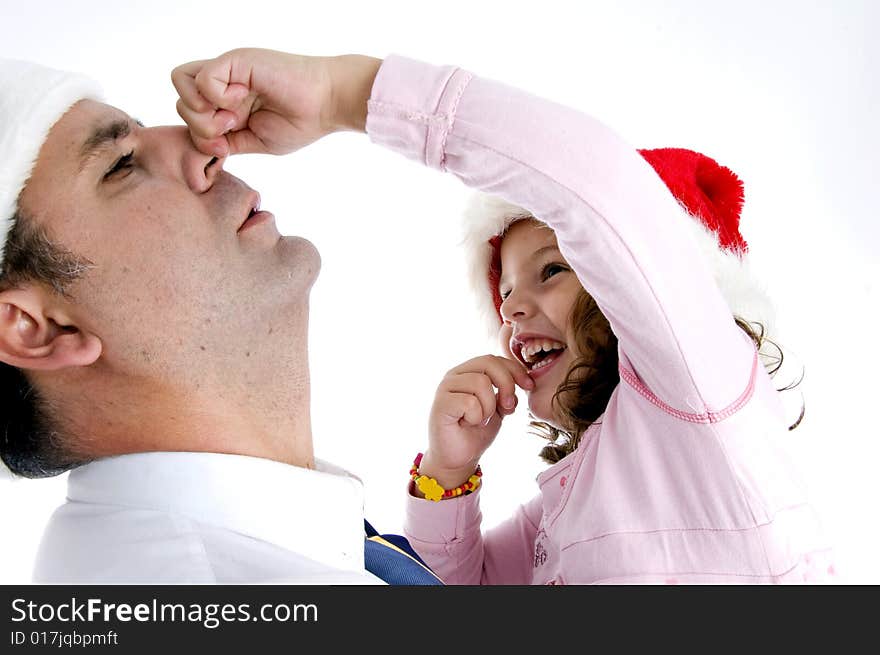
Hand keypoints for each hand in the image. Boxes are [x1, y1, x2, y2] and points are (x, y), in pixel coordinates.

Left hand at [171, 48, 381, 156]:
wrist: (326, 105)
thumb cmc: (301, 122)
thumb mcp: (255, 142)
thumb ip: (227, 143)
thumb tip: (203, 147)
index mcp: (227, 103)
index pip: (190, 115)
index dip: (198, 137)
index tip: (225, 148)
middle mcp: (223, 84)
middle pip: (180, 102)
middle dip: (199, 127)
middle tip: (230, 130)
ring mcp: (227, 70)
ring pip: (181, 83)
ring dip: (202, 110)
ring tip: (232, 117)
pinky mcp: (234, 61)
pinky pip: (201, 78)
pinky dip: (217, 97)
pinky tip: (242, 99)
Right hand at [420, 355, 533, 489]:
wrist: (459, 458)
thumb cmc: (476, 432)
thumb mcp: (499, 408)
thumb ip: (507, 392)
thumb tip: (523, 382)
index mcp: (468, 372)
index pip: (494, 359)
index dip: (515, 370)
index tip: (529, 386)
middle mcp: (455, 375)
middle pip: (489, 363)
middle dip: (507, 384)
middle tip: (507, 407)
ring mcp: (446, 388)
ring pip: (481, 383)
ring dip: (489, 407)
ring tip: (481, 420)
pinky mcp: (440, 403)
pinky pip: (470, 402)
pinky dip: (476, 416)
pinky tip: (468, 423)